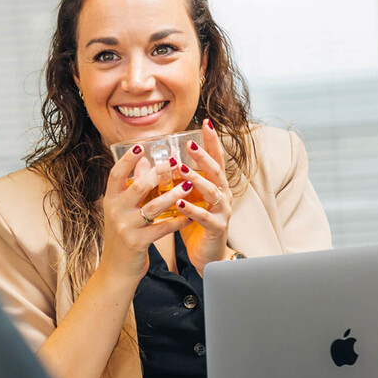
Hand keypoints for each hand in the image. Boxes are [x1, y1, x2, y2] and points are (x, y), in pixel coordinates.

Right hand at [99, 142, 192, 283]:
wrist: (116, 269)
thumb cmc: (123, 236)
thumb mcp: (121, 211)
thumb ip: (132, 188)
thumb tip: (145, 163)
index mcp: (110, 201)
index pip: (115, 175)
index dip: (127, 160)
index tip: (140, 146)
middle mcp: (115, 212)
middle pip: (138, 186)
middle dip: (158, 173)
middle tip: (175, 162)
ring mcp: (126, 227)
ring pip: (154, 207)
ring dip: (173, 195)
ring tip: (189, 186)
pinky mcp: (138, 242)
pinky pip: (163, 228)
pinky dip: (178, 220)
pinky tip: (190, 215)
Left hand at [176, 119, 232, 274]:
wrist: (206, 254)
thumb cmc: (194, 223)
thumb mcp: (185, 197)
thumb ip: (176, 181)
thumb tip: (154, 162)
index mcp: (215, 185)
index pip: (215, 159)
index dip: (211, 142)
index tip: (206, 122)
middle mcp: (223, 194)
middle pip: (216, 171)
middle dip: (204, 156)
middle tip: (190, 144)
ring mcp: (222, 211)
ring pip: (212, 192)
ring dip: (197, 180)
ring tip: (182, 170)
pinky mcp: (217, 228)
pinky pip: (205, 217)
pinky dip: (193, 209)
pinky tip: (181, 202)